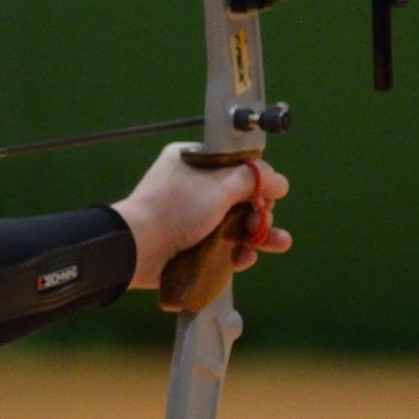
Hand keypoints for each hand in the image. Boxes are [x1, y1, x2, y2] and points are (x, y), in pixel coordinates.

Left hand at [113, 143, 291, 289]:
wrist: (138, 248)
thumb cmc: (177, 208)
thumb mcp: (220, 185)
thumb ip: (253, 179)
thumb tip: (279, 181)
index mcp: (193, 162)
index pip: (236, 165)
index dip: (258, 180)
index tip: (270, 193)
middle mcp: (192, 187)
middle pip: (239, 197)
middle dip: (260, 210)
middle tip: (263, 219)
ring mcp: (191, 218)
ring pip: (234, 224)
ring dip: (259, 233)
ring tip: (279, 242)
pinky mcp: (190, 244)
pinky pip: (222, 246)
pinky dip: (237, 252)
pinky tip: (247, 257)